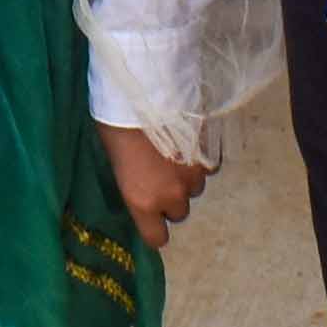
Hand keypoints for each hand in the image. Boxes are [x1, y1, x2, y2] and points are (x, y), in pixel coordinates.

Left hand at [96, 123, 207, 252]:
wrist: (142, 88)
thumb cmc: (116, 123)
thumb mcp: (115, 162)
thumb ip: (134, 185)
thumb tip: (141, 189)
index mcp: (142, 200)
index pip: (157, 238)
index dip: (155, 227)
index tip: (152, 216)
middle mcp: (172, 195)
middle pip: (179, 211)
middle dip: (171, 196)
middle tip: (159, 173)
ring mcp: (195, 175)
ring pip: (196, 187)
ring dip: (187, 176)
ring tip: (173, 152)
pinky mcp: (210, 153)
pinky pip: (209, 165)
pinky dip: (200, 158)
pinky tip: (188, 140)